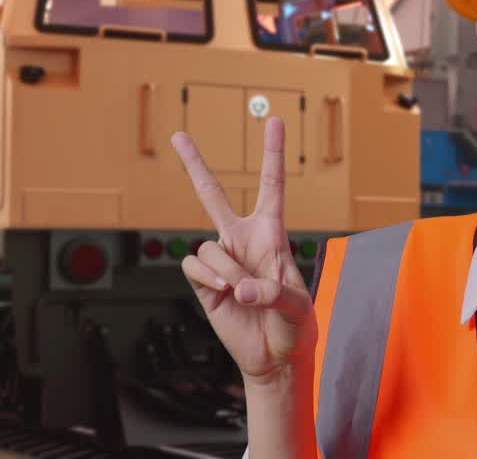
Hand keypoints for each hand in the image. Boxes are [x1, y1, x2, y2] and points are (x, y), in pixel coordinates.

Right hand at [172, 117, 318, 384]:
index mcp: (272, 234)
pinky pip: (193, 267)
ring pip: (207, 248)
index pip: (272, 186)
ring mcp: (221, 260)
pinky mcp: (203, 282)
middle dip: (195, 165)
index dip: (273, 154)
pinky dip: (209, 280)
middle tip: (178, 135)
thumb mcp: (298, 306)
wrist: (274, 355)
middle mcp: (242, 240)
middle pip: (213, 196)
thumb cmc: (295, 324)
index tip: (276, 121)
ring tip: (242, 291)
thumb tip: (240, 286)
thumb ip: (274, 292)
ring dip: (225, 270)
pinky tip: (225, 292)